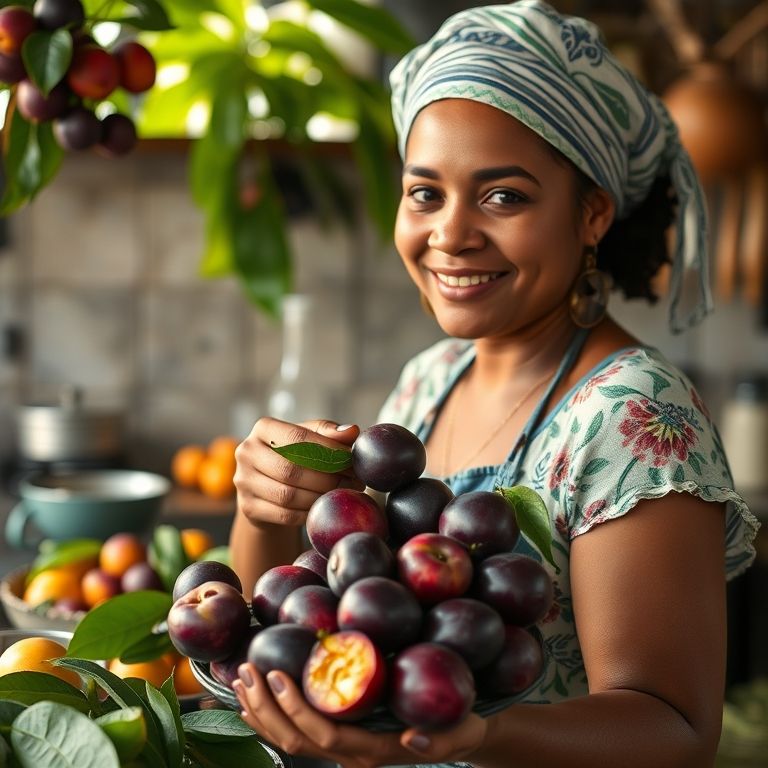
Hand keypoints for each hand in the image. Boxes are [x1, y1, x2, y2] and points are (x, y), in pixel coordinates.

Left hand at [233, 663, 487, 767]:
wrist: (454, 732)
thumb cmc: (459, 726)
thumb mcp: (462, 731)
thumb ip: (440, 739)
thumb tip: (410, 741)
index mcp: (374, 751)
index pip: (325, 736)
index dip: (297, 709)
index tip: (277, 674)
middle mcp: (351, 755)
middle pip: (297, 740)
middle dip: (266, 707)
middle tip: (247, 668)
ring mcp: (342, 748)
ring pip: (289, 739)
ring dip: (260, 711)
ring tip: (240, 677)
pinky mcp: (337, 735)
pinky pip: (295, 732)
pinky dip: (269, 715)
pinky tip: (252, 696)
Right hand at [234, 418, 363, 529]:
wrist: (268, 487)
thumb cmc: (294, 455)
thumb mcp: (311, 438)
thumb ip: (330, 433)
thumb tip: (352, 431)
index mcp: (263, 428)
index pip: (298, 438)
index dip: (328, 451)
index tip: (350, 460)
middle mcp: (246, 452)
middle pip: (292, 469)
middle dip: (327, 478)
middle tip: (353, 482)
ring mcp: (243, 481)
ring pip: (288, 495)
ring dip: (320, 497)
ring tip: (341, 495)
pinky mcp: (248, 507)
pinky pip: (284, 514)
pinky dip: (308, 513)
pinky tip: (323, 508)